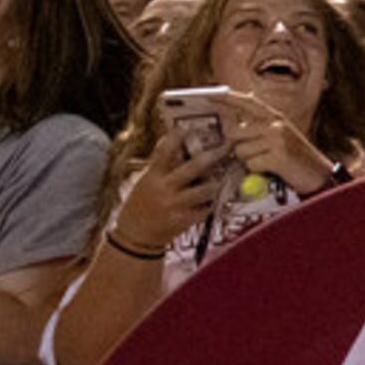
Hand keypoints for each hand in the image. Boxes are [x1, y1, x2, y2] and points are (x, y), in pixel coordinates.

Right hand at [111, 124, 224, 251]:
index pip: (164, 152)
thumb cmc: (142, 204)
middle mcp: (164, 189)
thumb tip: (180, 145)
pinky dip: (210, 204)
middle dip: (213, 155)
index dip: (176, 138)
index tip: (188, 127)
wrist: (135, 237)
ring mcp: (175, 206)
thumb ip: (162, 167)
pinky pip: (206, 209)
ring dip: (215, 184)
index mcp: (152, 177)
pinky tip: (209, 202)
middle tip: (228, 145)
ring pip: (206, 190)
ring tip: (218, 181)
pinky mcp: (184, 221)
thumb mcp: (146, 182)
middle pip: (193, 168)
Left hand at [208, 89, 333, 196]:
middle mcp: (276, 124)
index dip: (226, 98)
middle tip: (255, 153)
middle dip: (238, 145)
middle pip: (235, 132)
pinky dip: (257, 170)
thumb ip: (261, 126)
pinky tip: (272, 169)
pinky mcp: (277, 156)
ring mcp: (277, 139)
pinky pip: (251, 164)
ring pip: (240, 150)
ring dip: (249, 160)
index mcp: (276, 117)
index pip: (246, 102)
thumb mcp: (282, 136)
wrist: (320, 175)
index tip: (208, 95)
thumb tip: (237, 120)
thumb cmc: (297, 158)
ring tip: (267, 162)